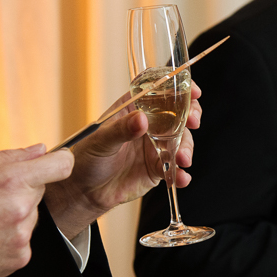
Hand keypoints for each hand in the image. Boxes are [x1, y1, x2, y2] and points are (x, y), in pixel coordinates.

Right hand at [0, 145, 73, 276]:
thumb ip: (9, 156)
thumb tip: (41, 149)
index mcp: (10, 181)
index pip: (61, 166)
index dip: (60, 161)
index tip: (56, 161)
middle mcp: (21, 208)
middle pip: (40, 190)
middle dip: (22, 190)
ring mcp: (22, 235)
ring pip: (31, 216)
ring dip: (15, 215)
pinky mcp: (20, 257)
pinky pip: (24, 239)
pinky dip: (9, 238)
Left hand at [43, 81, 202, 238]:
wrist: (84, 191)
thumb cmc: (87, 157)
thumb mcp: (100, 140)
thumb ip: (121, 129)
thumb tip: (141, 120)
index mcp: (135, 107)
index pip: (161, 90)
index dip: (179, 86)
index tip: (192, 91)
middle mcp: (150, 124)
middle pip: (179, 112)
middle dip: (192, 115)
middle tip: (193, 122)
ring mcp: (156, 145)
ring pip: (182, 140)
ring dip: (186, 148)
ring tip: (182, 159)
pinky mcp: (158, 167)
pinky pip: (175, 167)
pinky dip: (181, 173)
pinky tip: (181, 177)